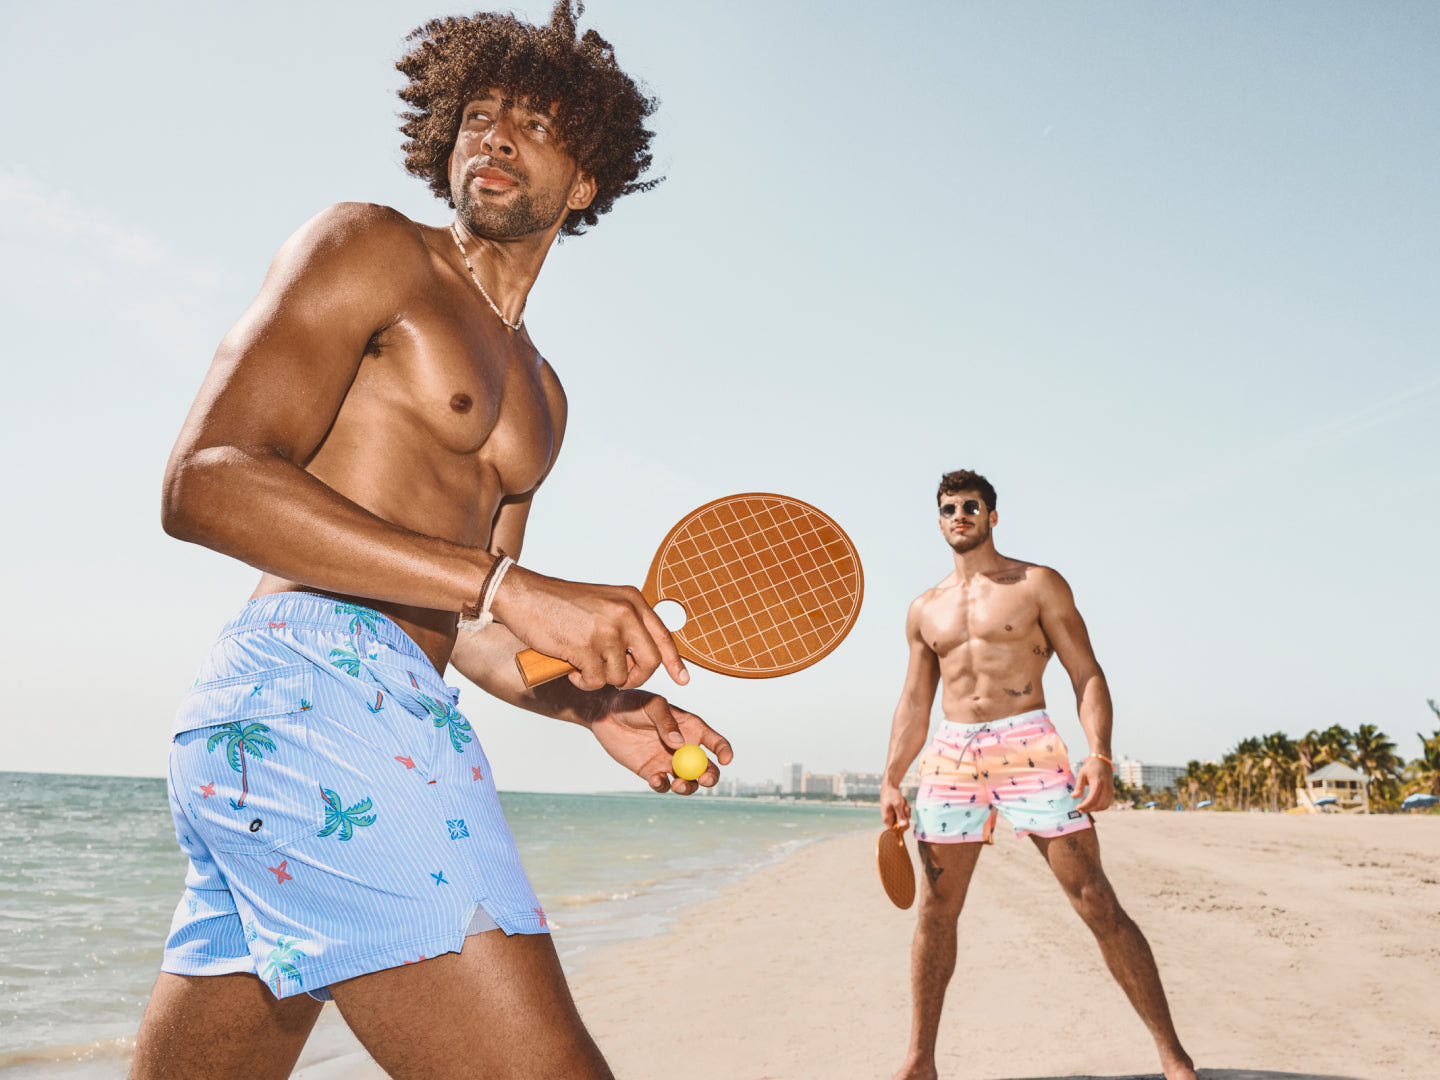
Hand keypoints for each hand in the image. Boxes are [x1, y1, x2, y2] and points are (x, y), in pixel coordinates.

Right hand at [491, 565, 688, 690]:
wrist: (524, 595)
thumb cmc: (560, 604)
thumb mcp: (604, 603)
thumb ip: (627, 624)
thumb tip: (646, 656)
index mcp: (632, 600)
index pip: (663, 636)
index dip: (674, 661)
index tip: (682, 679)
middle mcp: (624, 613)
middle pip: (650, 661)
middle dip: (635, 678)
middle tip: (618, 679)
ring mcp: (606, 630)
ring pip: (621, 676)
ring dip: (603, 679)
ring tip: (584, 666)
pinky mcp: (585, 648)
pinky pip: (597, 682)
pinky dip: (585, 683)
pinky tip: (572, 669)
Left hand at [589, 691, 733, 794]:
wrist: (604, 714)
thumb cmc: (631, 702)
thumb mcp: (651, 705)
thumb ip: (666, 722)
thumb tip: (679, 744)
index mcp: (690, 727)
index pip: (715, 742)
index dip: (724, 751)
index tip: (725, 760)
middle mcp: (684, 747)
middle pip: (707, 768)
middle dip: (710, 777)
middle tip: (703, 780)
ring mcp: (668, 762)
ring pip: (688, 782)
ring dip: (688, 787)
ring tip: (677, 784)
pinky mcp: (651, 772)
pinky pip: (663, 785)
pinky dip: (663, 786)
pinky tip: (655, 779)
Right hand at [880, 784, 909, 829]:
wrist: (890, 785)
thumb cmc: (892, 795)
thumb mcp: (897, 805)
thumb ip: (900, 816)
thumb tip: (903, 826)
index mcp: (887, 819)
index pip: (894, 831)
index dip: (901, 829)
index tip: (906, 821)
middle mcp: (889, 819)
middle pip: (901, 825)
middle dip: (905, 817)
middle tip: (905, 808)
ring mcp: (893, 815)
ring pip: (903, 818)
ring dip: (906, 811)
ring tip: (903, 803)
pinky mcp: (896, 811)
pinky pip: (903, 814)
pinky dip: (905, 808)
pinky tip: (903, 802)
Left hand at [1072, 757, 1113, 812]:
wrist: (1103, 761)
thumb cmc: (1091, 767)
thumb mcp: (1082, 774)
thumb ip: (1079, 787)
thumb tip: (1073, 797)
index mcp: (1098, 783)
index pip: (1092, 800)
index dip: (1084, 806)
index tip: (1077, 807)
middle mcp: (1106, 788)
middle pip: (1098, 805)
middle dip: (1088, 809)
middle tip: (1079, 809)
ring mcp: (1110, 791)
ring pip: (1103, 806)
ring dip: (1094, 809)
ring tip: (1085, 808)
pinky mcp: (1111, 792)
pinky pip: (1107, 804)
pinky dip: (1099, 807)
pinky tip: (1092, 805)